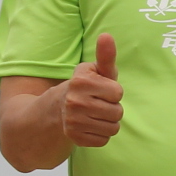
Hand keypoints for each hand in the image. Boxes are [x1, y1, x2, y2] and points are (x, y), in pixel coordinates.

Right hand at [59, 32, 123, 146]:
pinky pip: (104, 140)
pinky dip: (100, 134)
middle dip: (112, 108)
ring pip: (113, 128)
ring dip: (108, 122)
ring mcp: (73, 121)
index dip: (113, 91)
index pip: (118, 93)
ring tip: (95, 114)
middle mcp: (74, 102)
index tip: (101, 89)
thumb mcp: (96, 70)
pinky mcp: (75, 138)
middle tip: (98, 103)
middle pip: (117, 112)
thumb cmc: (86, 87)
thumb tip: (107, 35)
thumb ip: (105, 55)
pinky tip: (90, 125)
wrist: (58, 108)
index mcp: (81, 82)